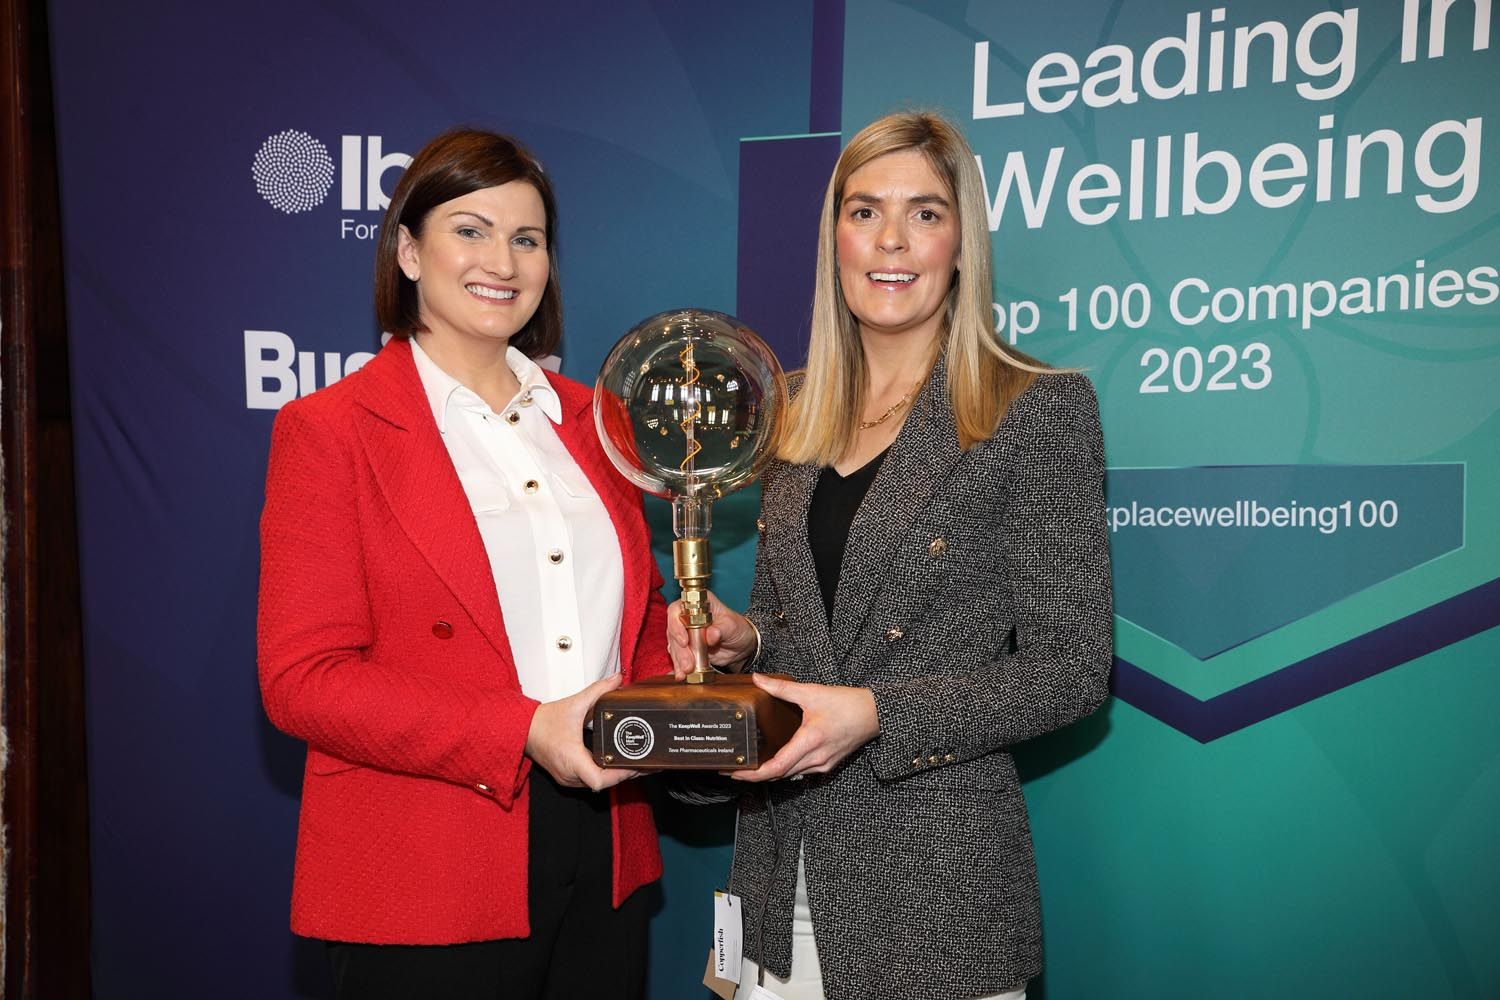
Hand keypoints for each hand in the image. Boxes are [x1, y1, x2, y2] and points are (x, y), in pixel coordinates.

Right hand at [524, 674, 638, 790]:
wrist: (522, 729)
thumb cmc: (543, 722)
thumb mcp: (574, 703)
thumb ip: (598, 690)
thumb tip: (616, 679)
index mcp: (572, 759)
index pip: (599, 780)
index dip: (619, 775)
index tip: (634, 765)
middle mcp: (570, 774)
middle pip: (604, 783)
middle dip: (625, 774)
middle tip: (645, 763)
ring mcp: (568, 778)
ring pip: (598, 784)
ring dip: (616, 775)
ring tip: (636, 764)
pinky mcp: (568, 776)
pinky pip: (591, 780)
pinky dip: (605, 773)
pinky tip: (616, 764)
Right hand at [666, 590, 757, 679]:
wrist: (742, 646)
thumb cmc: (738, 628)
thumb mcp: (732, 626)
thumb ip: (721, 629)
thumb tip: (711, 635)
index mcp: (698, 604)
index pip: (678, 610)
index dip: (676, 625)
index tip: (684, 641)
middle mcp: (687, 617)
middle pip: (673, 631)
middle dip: (679, 650)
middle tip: (688, 664)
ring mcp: (686, 633)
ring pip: (674, 646)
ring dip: (678, 661)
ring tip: (685, 673)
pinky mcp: (687, 649)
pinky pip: (678, 657)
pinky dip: (679, 667)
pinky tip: (681, 676)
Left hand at [731, 674, 878, 781]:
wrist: (875, 714)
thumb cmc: (848, 704)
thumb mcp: (812, 692)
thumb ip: (782, 688)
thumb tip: (758, 679)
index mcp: (810, 741)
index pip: (776, 768)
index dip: (753, 774)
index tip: (735, 773)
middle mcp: (816, 758)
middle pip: (779, 775)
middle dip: (755, 774)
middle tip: (735, 768)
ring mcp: (823, 764)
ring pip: (790, 775)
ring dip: (770, 772)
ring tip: (750, 765)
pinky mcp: (827, 765)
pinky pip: (801, 772)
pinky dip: (785, 769)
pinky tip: (775, 760)